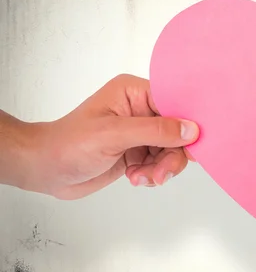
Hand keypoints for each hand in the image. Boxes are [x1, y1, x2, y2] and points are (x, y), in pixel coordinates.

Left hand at [16, 74, 199, 199]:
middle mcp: (141, 110)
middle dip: (172, 154)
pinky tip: (135, 178)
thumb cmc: (69, 144)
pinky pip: (160, 163)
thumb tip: (191, 129)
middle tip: (161, 173)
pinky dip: (152, 175)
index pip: (174, 102)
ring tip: (143, 178)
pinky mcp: (137, 152)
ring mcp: (139, 133)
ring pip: (171, 150)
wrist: (45, 170)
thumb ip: (155, 131)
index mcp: (134, 93)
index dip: (187, 122)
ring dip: (161, 168)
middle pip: (177, 131)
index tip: (195, 144)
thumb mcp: (114, 135)